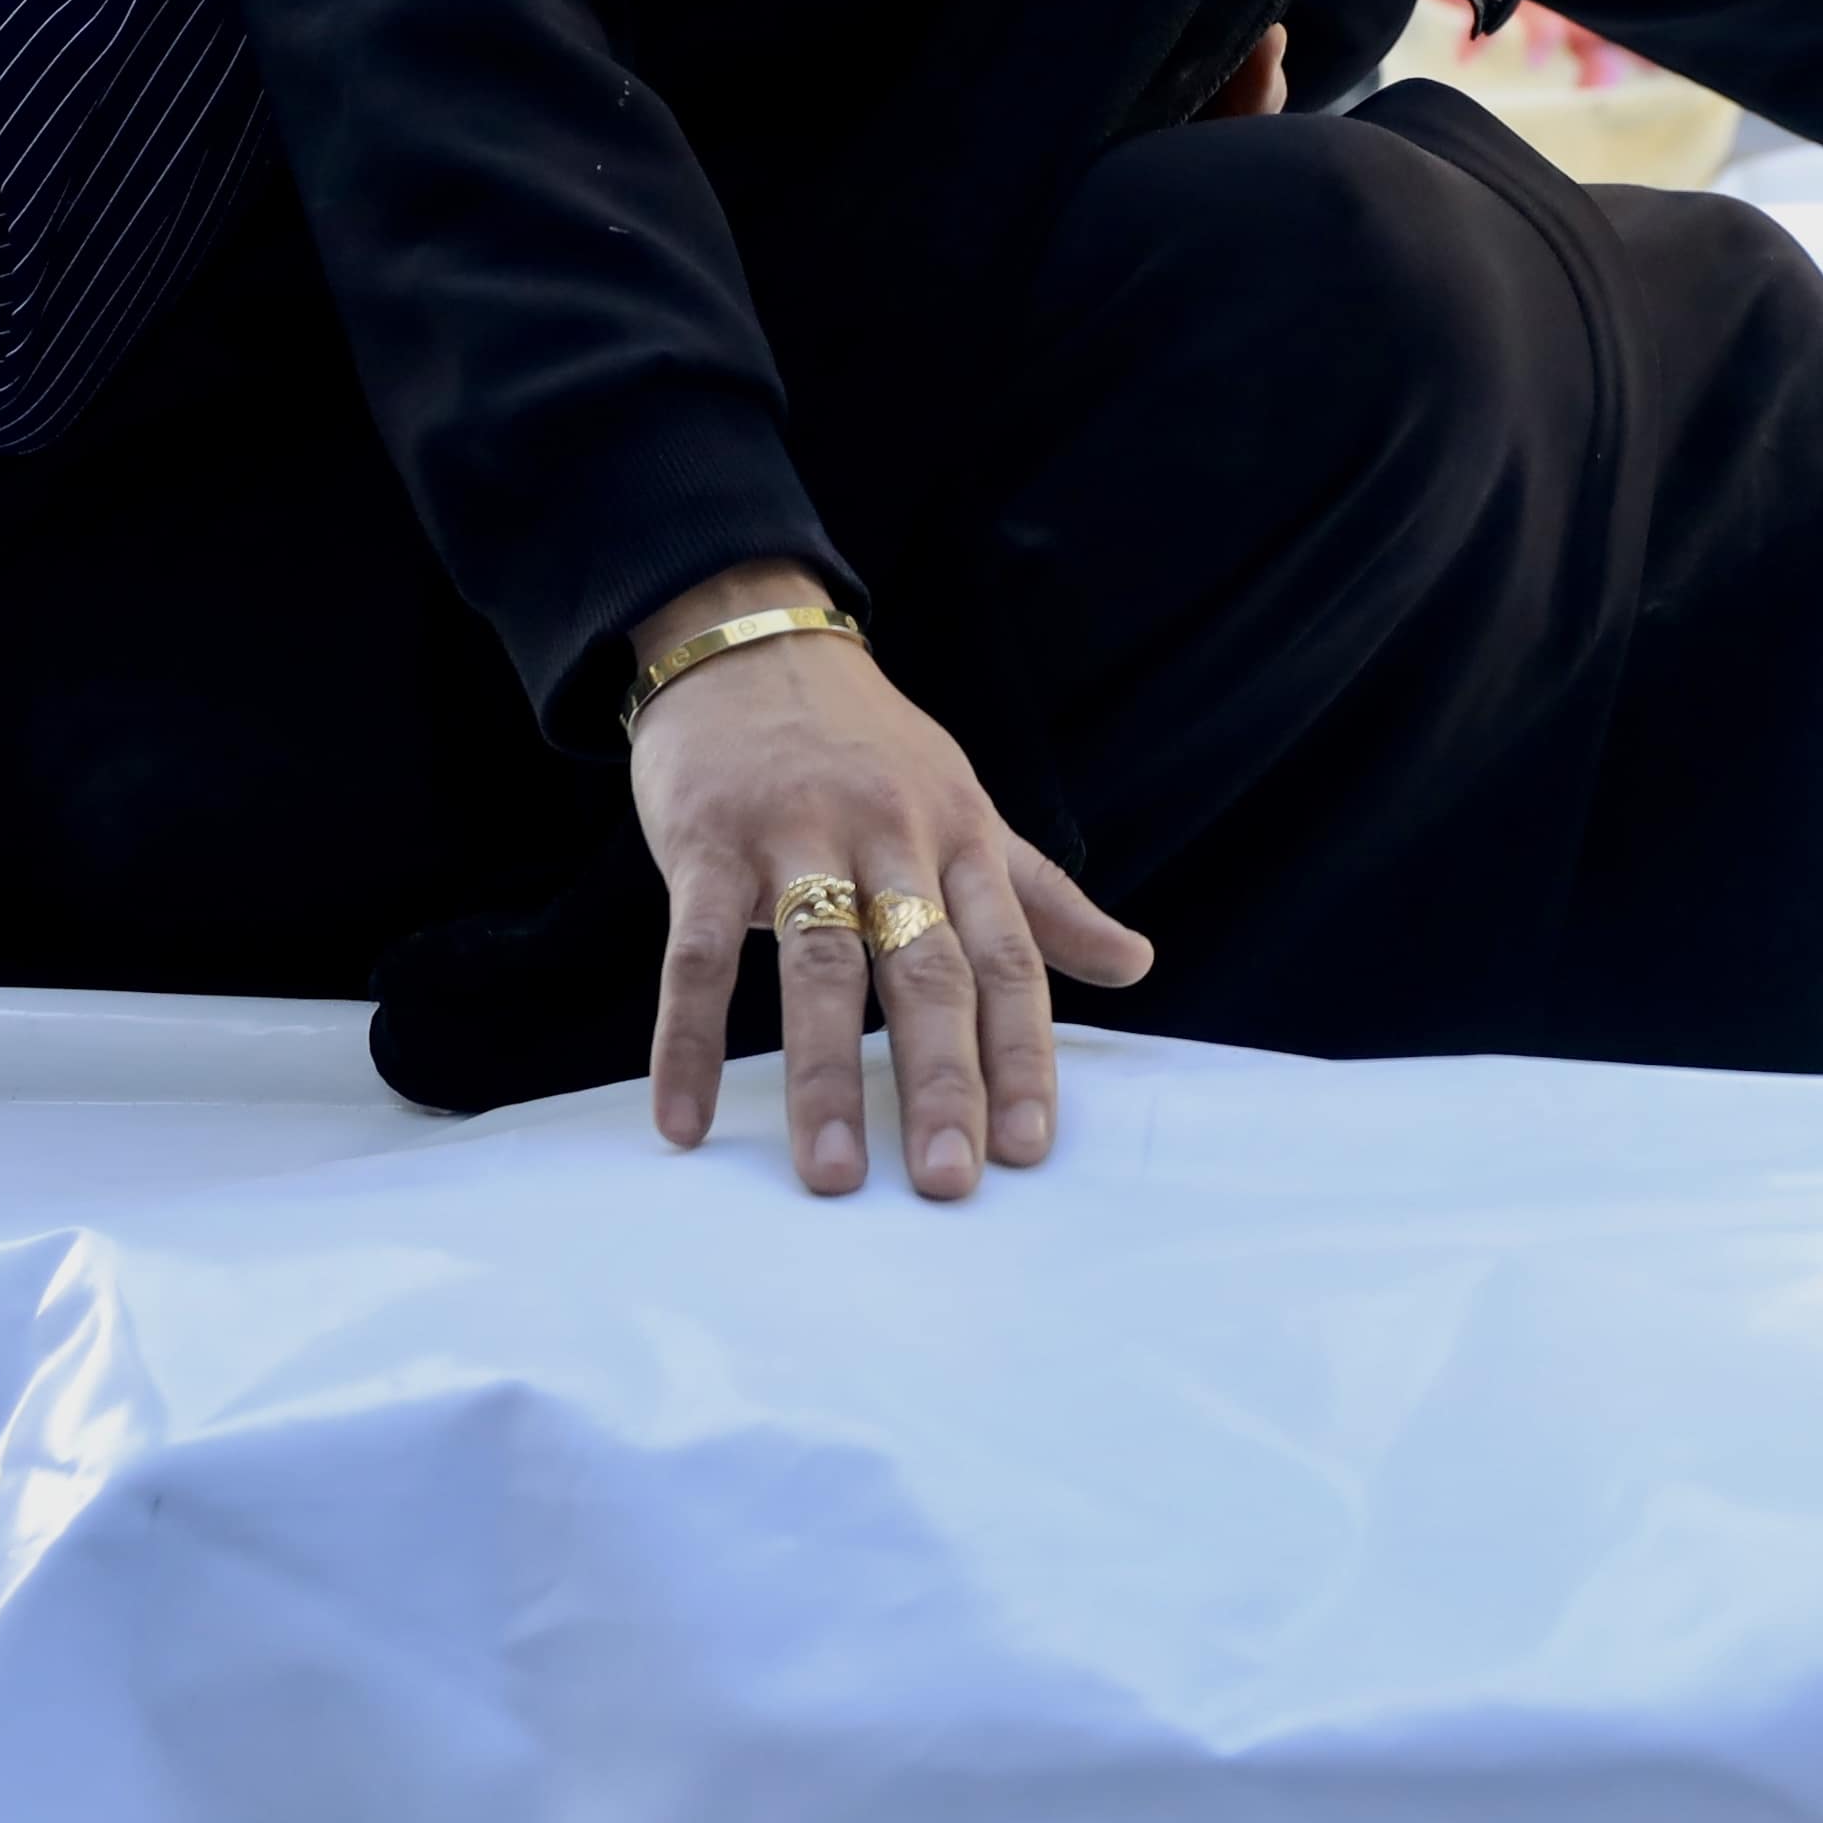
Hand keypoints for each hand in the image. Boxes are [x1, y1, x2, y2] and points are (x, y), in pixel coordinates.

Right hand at [626, 575, 1151, 1197]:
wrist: (751, 641)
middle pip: (927, 971)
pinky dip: (688, 1039)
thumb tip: (1138, 965)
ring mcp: (797, 838)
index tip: (1031, 1149)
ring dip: (826, 1074)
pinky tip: (684, 1120)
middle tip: (949, 1182)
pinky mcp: (708, 842)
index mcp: (963, 841)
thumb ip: (1042, 899)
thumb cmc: (869, 744)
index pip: (1009, 962)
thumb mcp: (967, 808)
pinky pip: (695, 952)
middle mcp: (892, 839)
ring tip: (830, 1172)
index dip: (1024, 1055)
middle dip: (942, 1080)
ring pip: (820, 965)